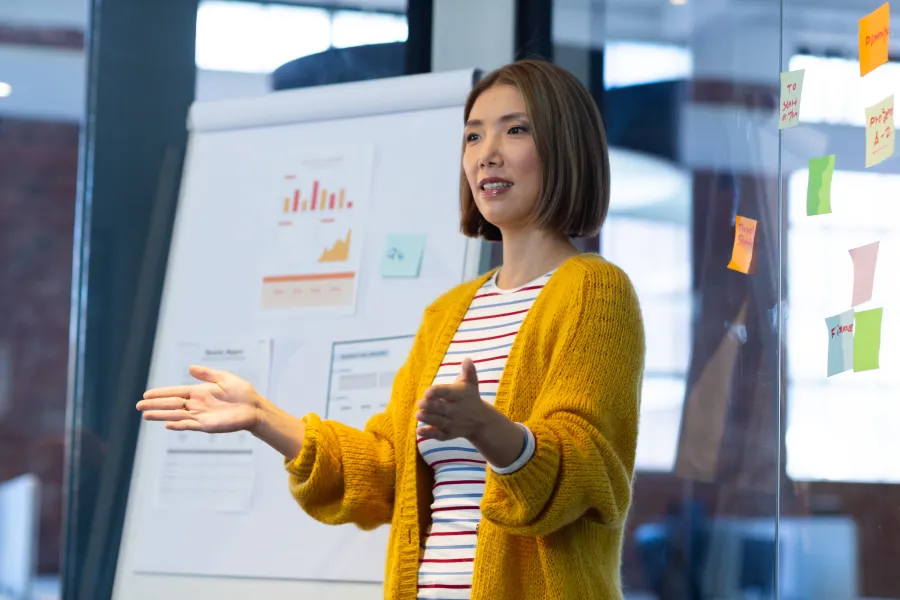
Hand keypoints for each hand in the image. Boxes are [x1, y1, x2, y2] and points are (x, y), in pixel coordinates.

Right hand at [136, 365, 260, 433]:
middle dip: (155, 404)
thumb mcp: (223, 378)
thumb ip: (206, 374)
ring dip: (161, 415)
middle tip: (138, 405)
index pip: (175, 392)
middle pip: (171, 404)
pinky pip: (189, 425)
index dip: (161, 393)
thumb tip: (189, 368)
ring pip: (176, 415)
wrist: (254, 407)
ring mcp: (200, 415)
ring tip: (145, 415)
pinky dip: (178, 425)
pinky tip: (167, 425)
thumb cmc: (242, 392)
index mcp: (199, 392)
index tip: (146, 393)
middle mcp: (197, 404)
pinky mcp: (207, 425)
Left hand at [416, 358, 492, 441]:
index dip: (438, 392)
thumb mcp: (471, 384)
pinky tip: (419, 430)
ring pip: (439, 422)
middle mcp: (457, 410)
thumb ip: (468, 372)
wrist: (481, 421)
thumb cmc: (470, 397)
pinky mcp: (449, 434)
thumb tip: (467, 359)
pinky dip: (429, 434)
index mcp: (460, 396)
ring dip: (428, 419)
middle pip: (443, 408)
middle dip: (431, 406)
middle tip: (420, 402)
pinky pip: (439, 435)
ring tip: (418, 414)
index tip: (427, 391)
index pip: (448, 393)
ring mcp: (453, 423)